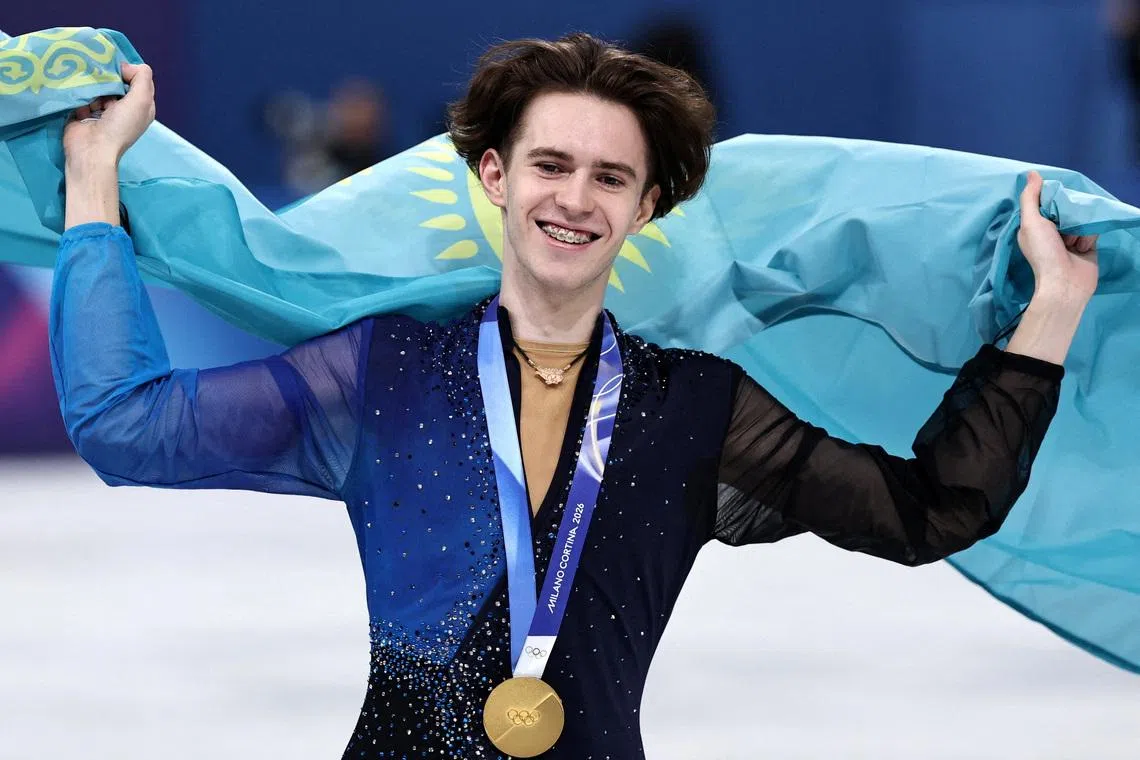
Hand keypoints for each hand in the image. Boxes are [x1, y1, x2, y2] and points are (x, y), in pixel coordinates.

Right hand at [63, 62, 155, 169]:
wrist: (91, 149)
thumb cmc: (120, 126)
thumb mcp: (141, 101)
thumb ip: (141, 78)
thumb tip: (125, 66)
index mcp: (141, 106)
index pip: (138, 79)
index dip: (129, 72)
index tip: (117, 71)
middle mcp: (124, 107)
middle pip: (117, 81)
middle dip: (108, 75)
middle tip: (98, 72)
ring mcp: (103, 109)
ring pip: (99, 85)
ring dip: (92, 82)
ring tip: (86, 81)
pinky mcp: (83, 110)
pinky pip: (82, 92)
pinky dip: (79, 90)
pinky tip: (76, 89)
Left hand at [1017, 170, 1098, 305]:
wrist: (1065, 282)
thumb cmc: (1044, 252)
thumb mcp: (1031, 222)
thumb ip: (1030, 198)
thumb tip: (1032, 173)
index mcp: (1034, 225)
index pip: (1046, 202)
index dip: (1051, 198)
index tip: (1055, 198)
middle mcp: (1051, 231)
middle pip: (1065, 208)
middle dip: (1067, 213)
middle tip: (1063, 223)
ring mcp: (1070, 238)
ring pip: (1080, 218)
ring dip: (1078, 227)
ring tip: (1071, 241)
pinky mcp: (1088, 244)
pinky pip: (1092, 229)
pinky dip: (1089, 237)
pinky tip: (1082, 248)